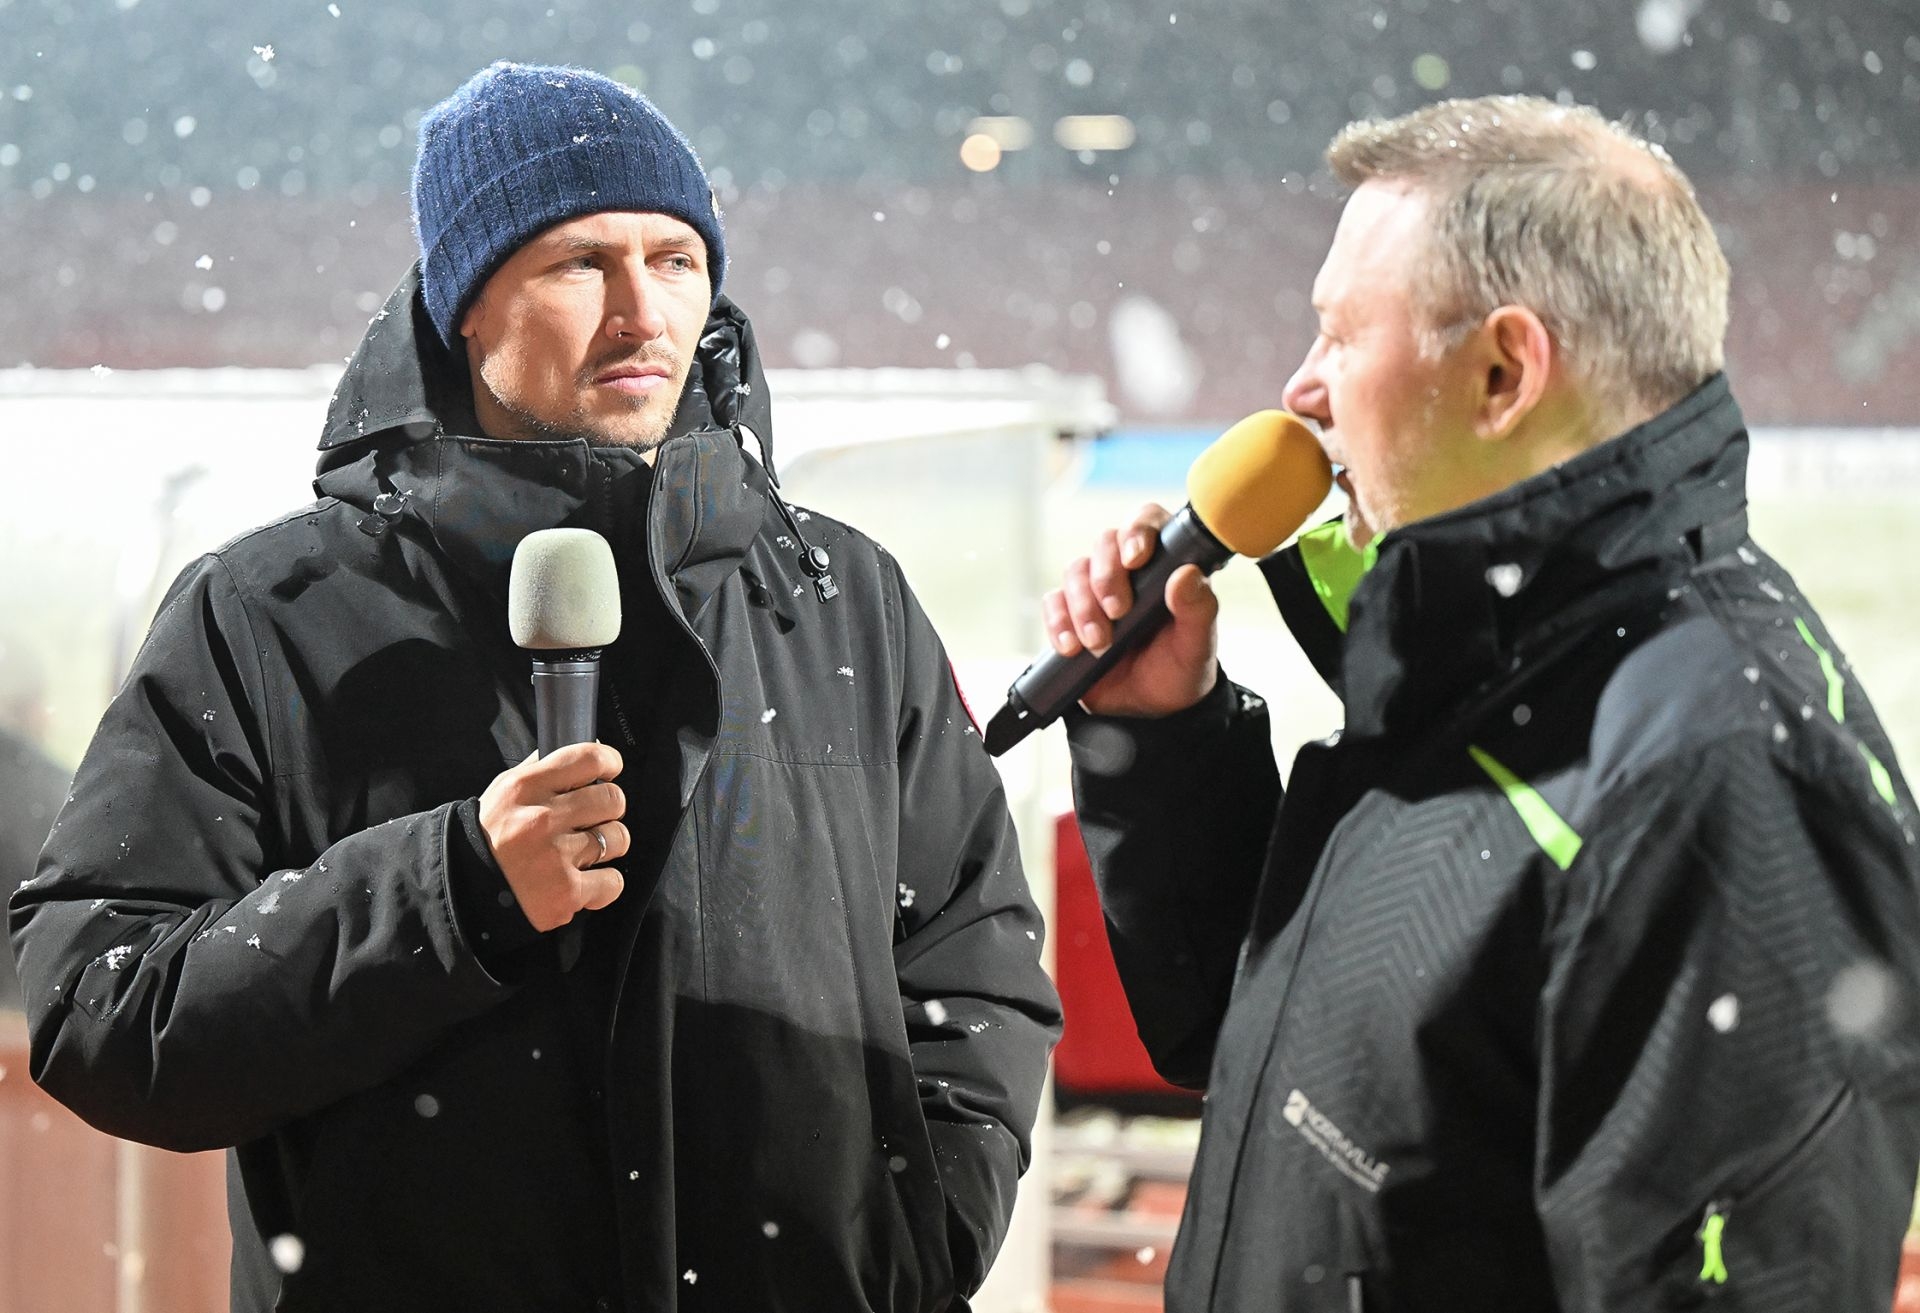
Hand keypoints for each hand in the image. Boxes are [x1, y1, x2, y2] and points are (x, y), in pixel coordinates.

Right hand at [478, 742, 629, 931]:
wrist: (463, 891)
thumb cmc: (486, 841)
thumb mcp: (502, 793)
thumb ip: (539, 771)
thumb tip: (579, 756)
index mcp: (526, 787)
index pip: (589, 759)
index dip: (609, 762)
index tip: (610, 769)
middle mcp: (542, 819)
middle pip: (612, 799)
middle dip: (607, 810)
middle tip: (591, 820)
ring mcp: (556, 857)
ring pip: (618, 838)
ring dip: (606, 846)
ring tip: (582, 853)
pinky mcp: (567, 893)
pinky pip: (613, 882)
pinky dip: (603, 885)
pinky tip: (583, 883)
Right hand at [1041, 503, 1219, 717]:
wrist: (1150, 712)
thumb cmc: (1180, 670)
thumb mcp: (1198, 645)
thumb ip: (1199, 609)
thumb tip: (1186, 574)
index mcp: (1164, 567)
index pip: (1147, 523)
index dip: (1137, 531)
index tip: (1136, 559)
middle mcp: (1128, 571)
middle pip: (1104, 542)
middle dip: (1106, 576)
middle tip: (1118, 612)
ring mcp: (1096, 591)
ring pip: (1076, 570)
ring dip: (1083, 605)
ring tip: (1098, 642)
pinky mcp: (1070, 614)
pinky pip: (1053, 602)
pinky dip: (1058, 622)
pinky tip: (1072, 646)